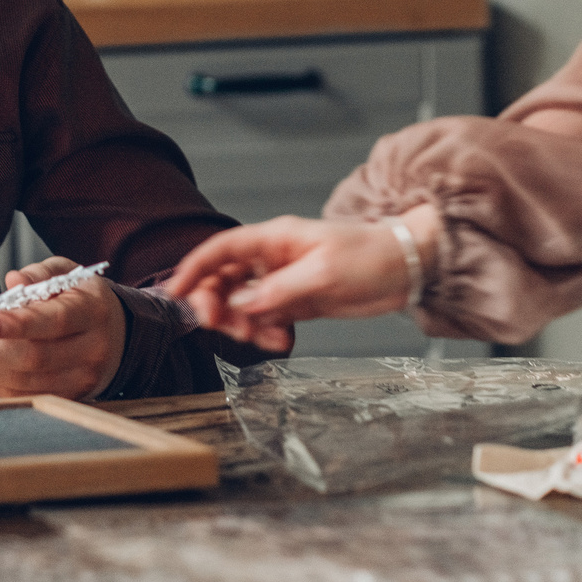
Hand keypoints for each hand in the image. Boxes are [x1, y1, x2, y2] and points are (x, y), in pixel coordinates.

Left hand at [0, 256, 126, 400]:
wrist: (116, 336)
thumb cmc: (81, 300)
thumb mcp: (67, 274)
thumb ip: (40, 273)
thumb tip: (13, 282)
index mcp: (92, 312)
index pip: (53, 321)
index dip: (17, 324)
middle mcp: (92, 350)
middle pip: (33, 357)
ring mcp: (81, 380)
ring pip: (23, 382)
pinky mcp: (66, 398)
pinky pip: (22, 396)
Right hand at [165, 208, 441, 347]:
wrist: (407, 268)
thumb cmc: (369, 256)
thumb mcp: (322, 273)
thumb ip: (278, 291)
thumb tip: (239, 306)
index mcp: (273, 240)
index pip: (221, 250)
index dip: (193, 269)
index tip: (174, 293)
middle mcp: (272, 260)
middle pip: (224, 281)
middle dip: (217, 306)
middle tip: (224, 329)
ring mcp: (283, 281)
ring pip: (242, 305)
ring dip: (243, 325)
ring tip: (265, 339)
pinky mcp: (296, 302)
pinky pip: (265, 319)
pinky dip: (265, 333)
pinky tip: (281, 341)